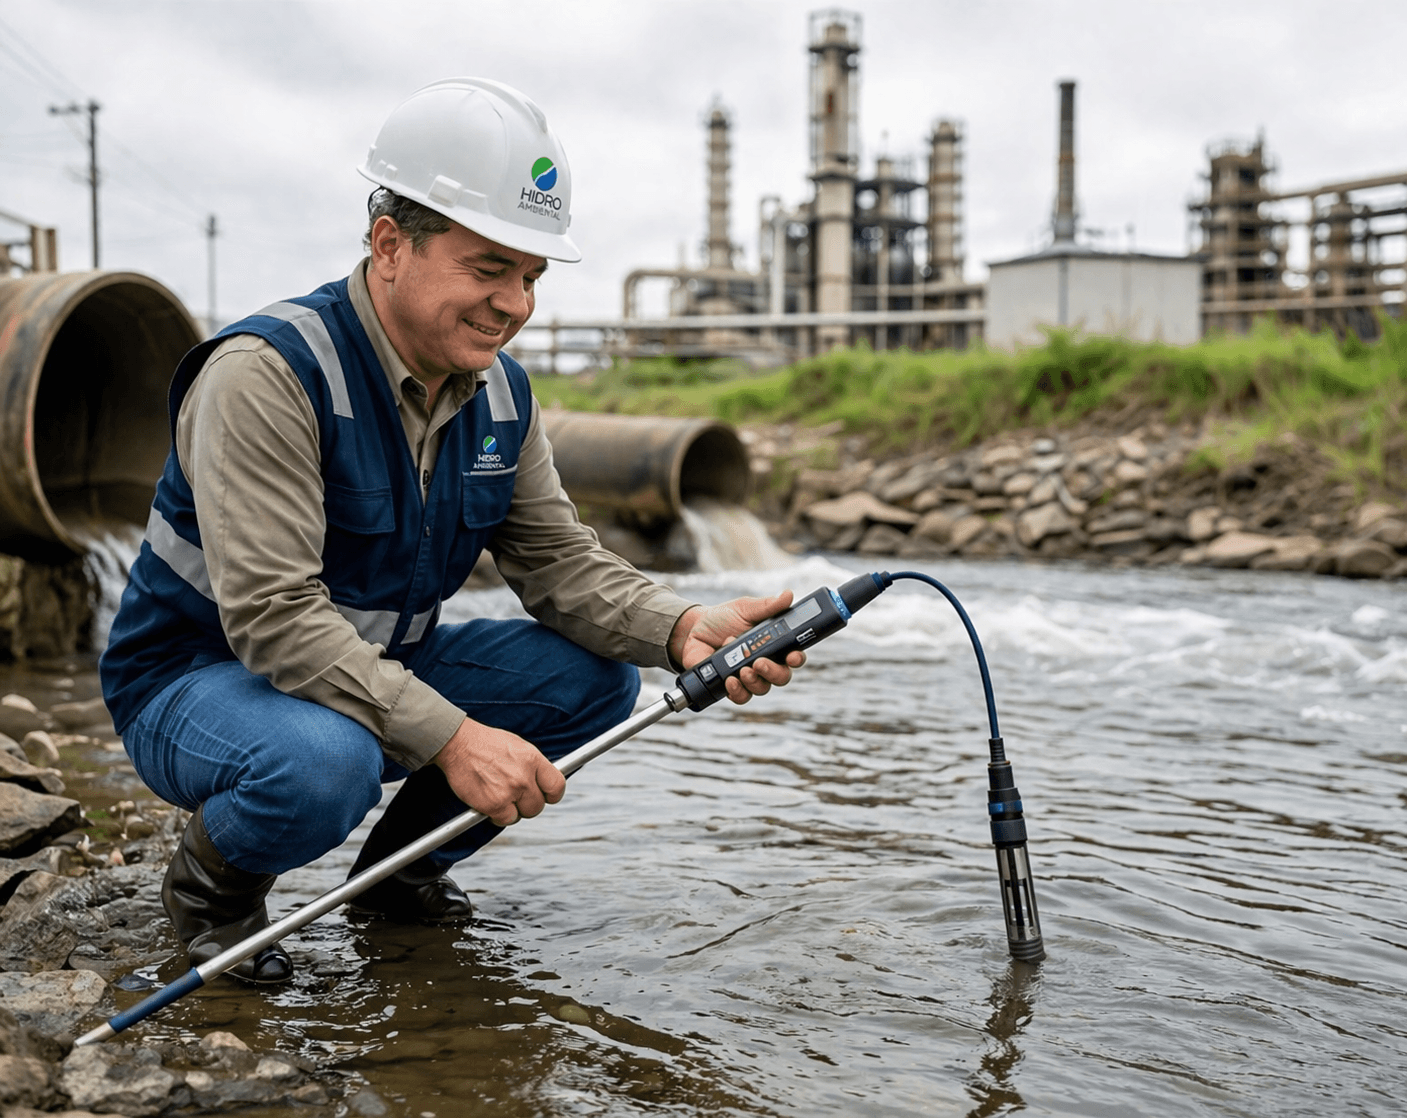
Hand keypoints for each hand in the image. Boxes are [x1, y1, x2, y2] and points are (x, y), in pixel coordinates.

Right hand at [433, 718, 564, 826]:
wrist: (458, 743)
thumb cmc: (484, 743)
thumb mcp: (518, 746)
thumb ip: (533, 764)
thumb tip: (542, 780)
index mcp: (533, 759)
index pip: (556, 786)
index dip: (552, 795)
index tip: (546, 796)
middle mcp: (524, 777)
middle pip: (538, 805)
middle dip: (527, 804)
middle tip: (515, 797)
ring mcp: (509, 792)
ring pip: (521, 815)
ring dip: (512, 811)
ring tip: (500, 796)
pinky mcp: (493, 804)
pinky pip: (504, 820)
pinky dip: (498, 816)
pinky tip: (490, 804)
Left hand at [668, 591, 806, 704]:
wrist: (694, 628)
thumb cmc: (724, 618)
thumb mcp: (745, 608)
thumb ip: (767, 605)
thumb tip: (788, 595)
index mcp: (772, 644)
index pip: (793, 656)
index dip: (796, 658)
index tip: (792, 656)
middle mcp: (763, 662)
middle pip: (781, 677)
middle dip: (773, 673)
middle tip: (759, 663)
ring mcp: (747, 676)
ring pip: (761, 689)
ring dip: (754, 682)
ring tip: (742, 669)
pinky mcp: (730, 686)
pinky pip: (740, 696)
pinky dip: (737, 691)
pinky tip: (730, 680)